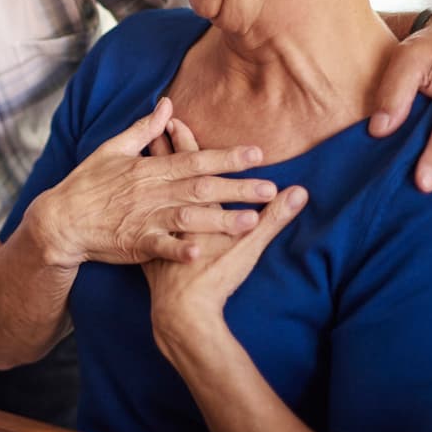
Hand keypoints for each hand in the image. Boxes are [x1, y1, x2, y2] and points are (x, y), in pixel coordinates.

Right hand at [30, 98, 277, 266]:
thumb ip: (144, 130)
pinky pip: (162, 247)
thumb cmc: (86, 184)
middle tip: (270, 188)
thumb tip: (167, 105)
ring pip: (189, 217)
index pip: (195, 159)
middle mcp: (151, 192)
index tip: (257, 153)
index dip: (226, 156)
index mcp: (148, 169)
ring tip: (253, 221)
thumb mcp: (112, 149)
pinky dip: (180, 249)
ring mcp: (144, 218)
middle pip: (201, 187)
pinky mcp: (136, 243)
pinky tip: (201, 252)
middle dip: (238, 188)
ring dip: (221, 220)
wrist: (61, 220)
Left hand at [141, 133, 306, 351]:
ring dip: (147, 170)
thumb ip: (274, 217)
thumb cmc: (217, 276)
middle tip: (157, 124)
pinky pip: (139, 217)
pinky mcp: (145, 247)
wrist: (183, 312)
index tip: (174, 118)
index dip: (184, 142)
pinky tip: (131, 197)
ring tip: (141, 151)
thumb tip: (299, 192)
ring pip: (149, 191)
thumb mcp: (249, 245)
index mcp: (195, 205)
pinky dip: (137, 205)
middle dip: (163, 147)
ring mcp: (156, 228)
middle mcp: (172, 211)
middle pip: (165, 171)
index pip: (189, 165)